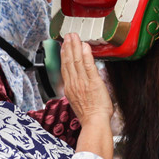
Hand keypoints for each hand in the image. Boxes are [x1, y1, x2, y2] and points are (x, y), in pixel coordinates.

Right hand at [60, 33, 113, 158]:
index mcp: (70, 88)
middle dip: (68, 46)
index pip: (65, 68)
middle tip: (68, 35)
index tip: (64, 45)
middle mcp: (74, 83)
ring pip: (76, 61)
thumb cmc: (90, 115)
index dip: (64, 55)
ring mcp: (82, 82)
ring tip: (74, 36)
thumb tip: (79, 84)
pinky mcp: (93, 82)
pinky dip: (85, 55)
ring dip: (75, 47)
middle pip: (69, 61)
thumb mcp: (79, 101)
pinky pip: (88, 66)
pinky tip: (84, 46)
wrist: (94, 123)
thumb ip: (77, 90)